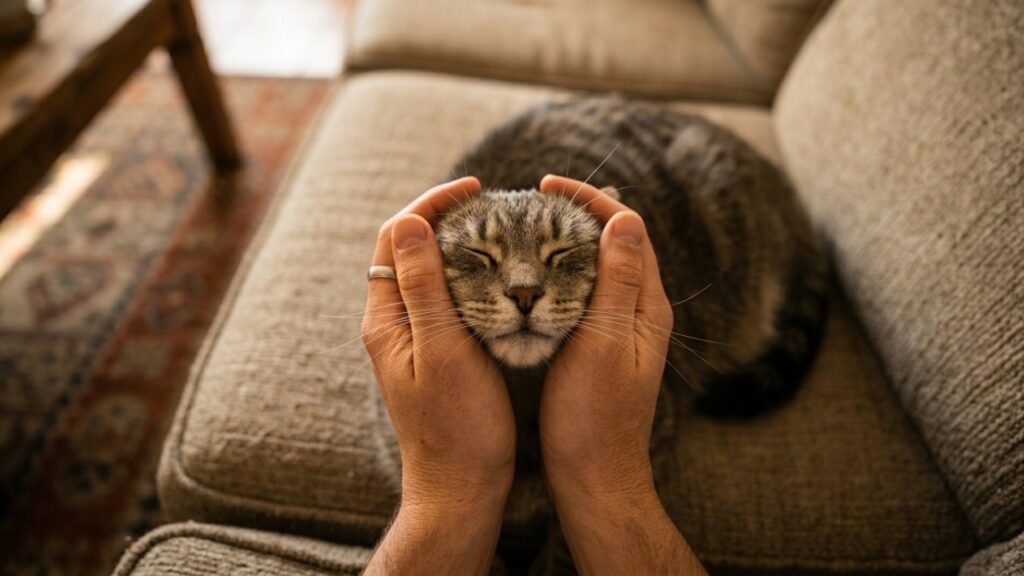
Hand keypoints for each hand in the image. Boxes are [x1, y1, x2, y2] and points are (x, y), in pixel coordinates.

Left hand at [361, 176, 515, 506]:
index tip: (476, 191)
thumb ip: (424, 288)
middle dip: (447, 218)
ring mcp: (415, 339)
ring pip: (431, 273)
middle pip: (409, 250)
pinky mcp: (437, 354)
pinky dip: (472, 276)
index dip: (430, 205)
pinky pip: (448, 299)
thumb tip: (408, 224)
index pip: (394, 238)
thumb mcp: (442, 351)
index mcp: (387, 320)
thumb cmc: (456, 427)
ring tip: (503, 231)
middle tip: (494, 206)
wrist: (460, 488)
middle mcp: (394, 324)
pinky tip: (502, 277)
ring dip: (461, 245)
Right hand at [538, 175, 672, 496]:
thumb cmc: (595, 416)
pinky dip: (561, 273)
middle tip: (533, 201)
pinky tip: (533, 276)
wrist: (594, 476)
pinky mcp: (600, 347)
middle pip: (616, 242)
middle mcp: (639, 312)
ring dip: (568, 241)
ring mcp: (620, 330)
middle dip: (577, 214)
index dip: (590, 200)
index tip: (547, 187)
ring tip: (528, 226)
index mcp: (646, 306)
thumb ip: (617, 282)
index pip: (628, 229)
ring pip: (598, 266)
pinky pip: (584, 293)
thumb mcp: (603, 343)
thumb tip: (624, 219)